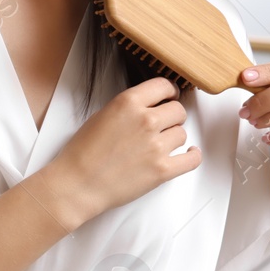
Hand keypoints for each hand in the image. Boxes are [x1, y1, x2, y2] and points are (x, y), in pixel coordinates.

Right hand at [46, 76, 199, 222]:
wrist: (77, 184)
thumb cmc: (82, 153)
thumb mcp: (99, 117)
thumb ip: (127, 109)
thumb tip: (148, 108)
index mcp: (127, 103)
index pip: (163, 86)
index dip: (168, 92)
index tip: (169, 98)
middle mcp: (145, 121)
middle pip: (178, 111)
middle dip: (171, 117)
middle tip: (161, 125)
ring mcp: (156, 146)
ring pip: (182, 134)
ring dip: (173, 139)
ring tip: (157, 146)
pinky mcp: (163, 169)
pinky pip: (192, 159)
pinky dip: (192, 156)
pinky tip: (187, 154)